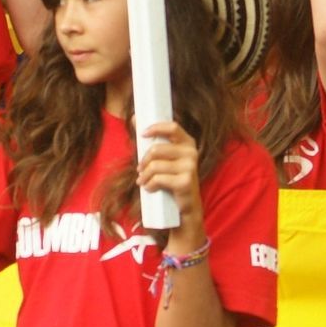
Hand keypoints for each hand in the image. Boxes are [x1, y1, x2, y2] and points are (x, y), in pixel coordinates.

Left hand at [136, 121, 204, 240]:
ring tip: (144, 181)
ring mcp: (190, 167)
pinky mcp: (185, 181)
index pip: (172, 127)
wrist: (184, 209)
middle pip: (157, 149)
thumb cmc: (171, 180)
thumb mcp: (163, 160)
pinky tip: (150, 189)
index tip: (142, 134)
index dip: (156, 128)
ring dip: (145, 176)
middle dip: (143, 161)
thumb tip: (133, 117)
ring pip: (155, 165)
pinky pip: (158, 179)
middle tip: (139, 170)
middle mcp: (192, 152)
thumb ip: (152, 141)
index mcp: (188, 143)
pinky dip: (149, 185)